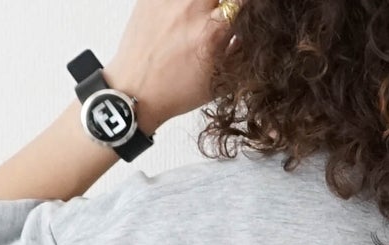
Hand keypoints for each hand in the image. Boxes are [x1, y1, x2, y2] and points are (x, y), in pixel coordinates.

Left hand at [106, 0, 234, 133]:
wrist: (136, 92)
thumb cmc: (177, 91)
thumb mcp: (220, 79)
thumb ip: (242, 51)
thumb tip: (252, 26)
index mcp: (210, 34)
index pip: (240, 2)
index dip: (241, 8)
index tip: (239, 14)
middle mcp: (189, 11)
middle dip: (220, 3)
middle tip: (217, 14)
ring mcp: (167, 0)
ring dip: (202, 4)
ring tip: (197, 16)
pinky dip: (179, 5)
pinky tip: (179, 15)